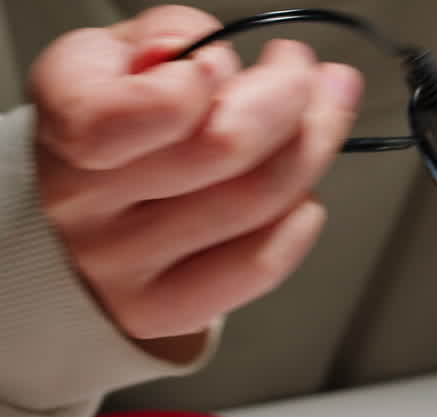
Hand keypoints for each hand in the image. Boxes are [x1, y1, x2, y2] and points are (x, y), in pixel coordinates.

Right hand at [32, 5, 362, 347]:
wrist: (75, 217)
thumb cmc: (115, 128)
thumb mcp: (120, 60)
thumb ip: (169, 40)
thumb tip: (211, 59)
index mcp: (67, 123)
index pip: (128, 112)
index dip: (197, 80)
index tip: (224, 60)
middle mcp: (83, 202)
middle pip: (224, 147)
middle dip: (292, 98)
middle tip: (313, 77)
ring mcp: (122, 265)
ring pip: (257, 202)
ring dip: (312, 149)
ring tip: (321, 118)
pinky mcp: (164, 309)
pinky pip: (259, 265)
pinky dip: (299, 221)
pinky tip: (302, 194)